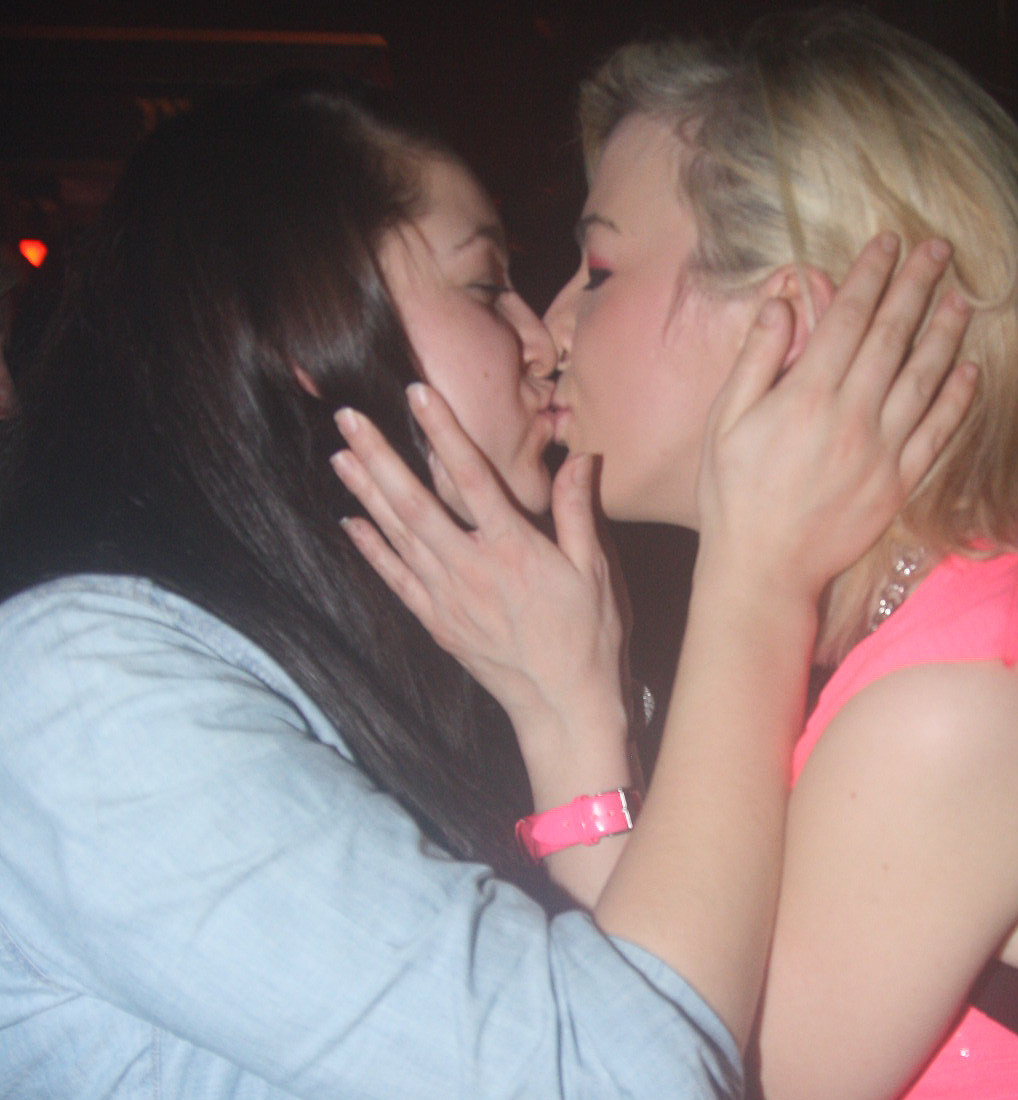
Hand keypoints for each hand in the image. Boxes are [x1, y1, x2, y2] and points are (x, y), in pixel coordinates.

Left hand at [331, 384, 629, 757]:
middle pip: (416, 504)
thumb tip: (578, 456)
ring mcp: (448, 598)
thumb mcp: (596, 571)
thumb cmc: (589, 636)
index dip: (443, 433)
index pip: (473, 479)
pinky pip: (395, 579)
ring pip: (397, 536)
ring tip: (340, 455)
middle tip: (348, 417)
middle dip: (379, 457)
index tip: (417, 394)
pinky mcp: (437, 623)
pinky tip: (350, 522)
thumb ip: (578, 512)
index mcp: (515, 550)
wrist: (563, 705)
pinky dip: (371, 549)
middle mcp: (472, 570)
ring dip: (366, 494)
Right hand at [695, 234, 976, 605]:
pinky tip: (970, 370)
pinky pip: (937, 432)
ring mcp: (882, 450)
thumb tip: (781, 303)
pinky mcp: (898, 483)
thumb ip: (756, 359)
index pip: (848, 316)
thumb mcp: (725, 421)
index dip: (872, 275)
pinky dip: (957, 398)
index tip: (889, 243)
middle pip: (893, 335)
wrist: (762, 570)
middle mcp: (852, 415)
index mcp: (807, 393)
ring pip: (923, 376)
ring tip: (960, 297)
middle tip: (938, 249)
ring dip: (944, 332)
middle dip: (916, 286)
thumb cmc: (734, 496)